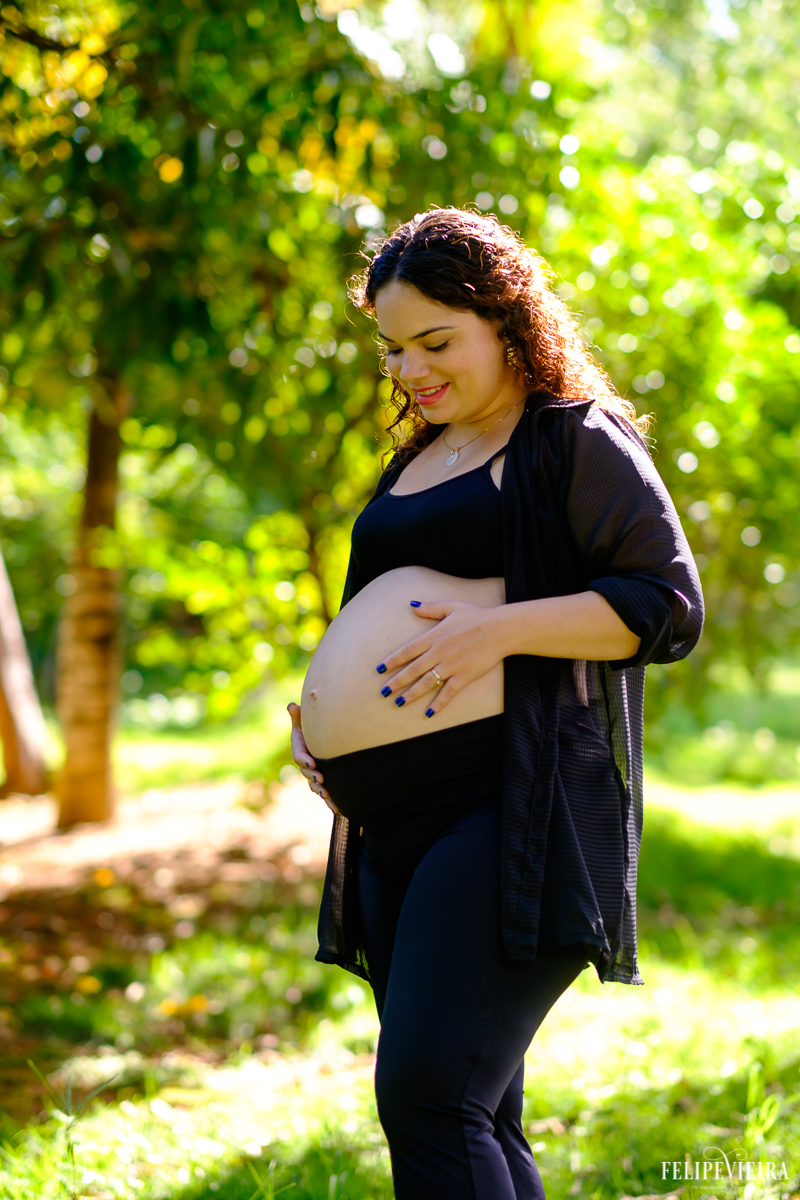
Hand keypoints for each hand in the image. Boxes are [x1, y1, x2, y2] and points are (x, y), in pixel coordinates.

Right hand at [286, 702, 338, 814]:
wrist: (322, 736)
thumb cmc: (311, 726)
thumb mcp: (303, 720)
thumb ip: (298, 715)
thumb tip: (292, 706)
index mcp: (300, 749)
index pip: (299, 756)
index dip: (304, 759)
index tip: (311, 762)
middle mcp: (306, 764)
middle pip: (307, 773)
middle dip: (313, 777)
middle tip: (320, 779)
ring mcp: (314, 773)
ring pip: (315, 785)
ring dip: (320, 791)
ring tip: (326, 794)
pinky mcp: (324, 781)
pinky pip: (325, 792)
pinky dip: (330, 801)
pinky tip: (337, 809)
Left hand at [376, 600, 502, 717]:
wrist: (499, 629)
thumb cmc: (476, 616)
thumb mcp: (451, 607)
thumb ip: (430, 609)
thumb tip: (412, 605)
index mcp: (434, 636)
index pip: (407, 651)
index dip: (392, 661)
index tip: (379, 670)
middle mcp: (439, 652)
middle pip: (412, 670)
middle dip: (396, 682)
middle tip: (383, 692)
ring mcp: (451, 666)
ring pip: (426, 683)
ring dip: (411, 694)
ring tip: (398, 703)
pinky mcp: (464, 676)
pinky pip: (448, 692)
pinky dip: (438, 703)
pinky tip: (429, 713)